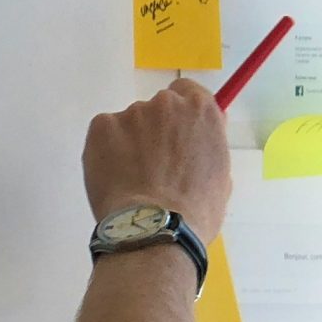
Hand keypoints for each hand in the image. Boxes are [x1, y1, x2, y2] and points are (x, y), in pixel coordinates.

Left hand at [82, 78, 230, 244]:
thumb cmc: (195, 211)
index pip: (187, 93)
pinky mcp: (101, 126)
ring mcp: (131, 113)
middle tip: (153, 166)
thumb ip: (207, 145)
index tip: (175, 134)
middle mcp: (166, 103)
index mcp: (200, 110)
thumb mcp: (220, 174)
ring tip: (132, 181)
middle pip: (157, 108)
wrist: (155, 229)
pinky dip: (106, 153)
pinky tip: (114, 180)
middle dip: (154, 132)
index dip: (180, 114)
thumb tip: (198, 138)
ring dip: (129, 144)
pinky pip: (104, 136)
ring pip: (129, 125)